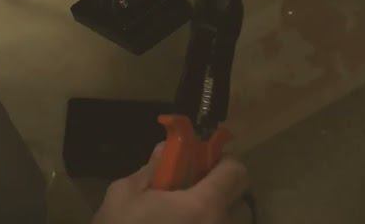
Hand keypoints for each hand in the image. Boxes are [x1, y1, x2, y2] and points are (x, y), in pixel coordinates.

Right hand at [92, 143, 249, 223]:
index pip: (237, 173)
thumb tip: (168, 148)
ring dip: (213, 215)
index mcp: (202, 207)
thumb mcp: (125, 194)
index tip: (203, 161)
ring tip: (184, 219)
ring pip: (228, 223)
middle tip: (191, 190)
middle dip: (220, 190)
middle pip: (238, 201)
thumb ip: (153, 168)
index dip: (223, 161)